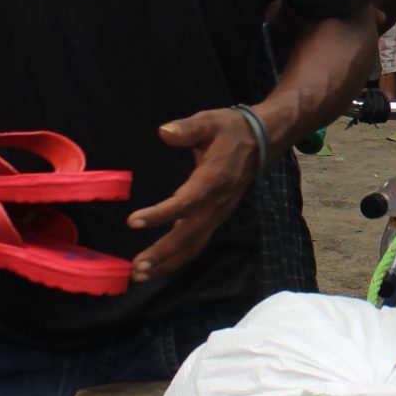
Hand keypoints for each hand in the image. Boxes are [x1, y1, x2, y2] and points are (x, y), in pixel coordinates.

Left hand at [129, 108, 263, 285]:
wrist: (263, 141)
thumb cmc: (231, 130)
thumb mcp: (210, 121)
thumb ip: (187, 128)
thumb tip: (164, 132)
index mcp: (213, 179)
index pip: (185, 203)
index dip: (160, 214)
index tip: (133, 222)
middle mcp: (217, 203)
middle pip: (189, 235)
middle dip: (162, 253)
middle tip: (136, 269)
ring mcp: (219, 213)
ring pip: (194, 244)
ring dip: (168, 262)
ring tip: (141, 273)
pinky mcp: (217, 217)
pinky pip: (198, 242)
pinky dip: (178, 257)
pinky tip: (160, 264)